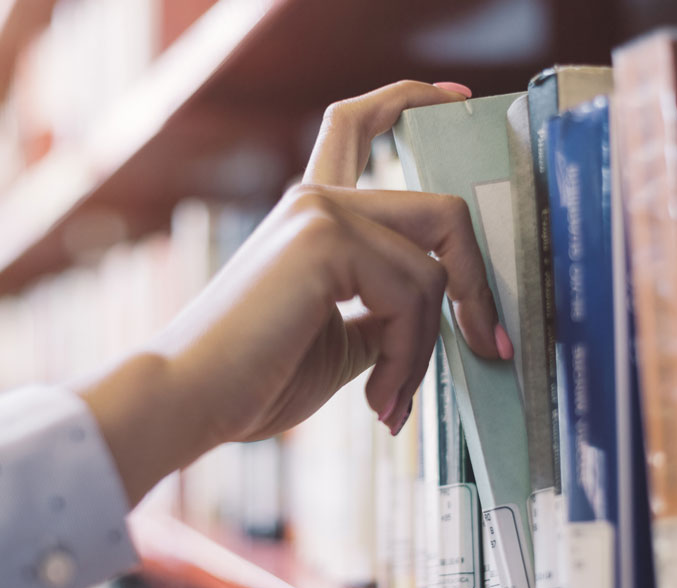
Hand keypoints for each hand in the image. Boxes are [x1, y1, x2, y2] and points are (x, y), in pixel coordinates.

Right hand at [79, 80, 504, 504]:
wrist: (190, 401)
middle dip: (477, 284)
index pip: (359, 124)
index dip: (412, 100)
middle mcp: (316, 198)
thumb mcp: (341, 342)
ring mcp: (320, 212)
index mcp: (312, 214)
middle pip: (441, 212)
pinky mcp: (324, 238)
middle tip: (487, 344)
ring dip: (427, 349)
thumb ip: (387, 314)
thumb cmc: (253, 381)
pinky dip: (410, 356)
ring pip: (434, 268)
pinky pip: (414, 294)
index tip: (456, 98)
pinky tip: (378, 398)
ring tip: (391, 399)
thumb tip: (446, 320)